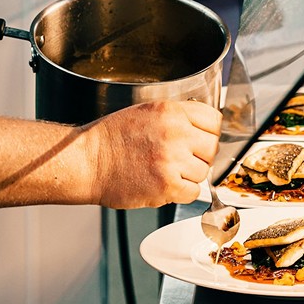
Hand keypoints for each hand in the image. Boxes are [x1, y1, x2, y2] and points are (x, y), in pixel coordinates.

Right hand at [90, 100, 221, 208]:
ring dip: (190, 175)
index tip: (202, 139)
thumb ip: (179, 116)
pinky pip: (194, 192)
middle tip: (182, 158)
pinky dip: (182, 192)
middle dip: (200, 155)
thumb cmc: (113, 138)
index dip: (209, 132)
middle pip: (212, 147)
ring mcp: (172, 159)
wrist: (88, 161)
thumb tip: (207, 129)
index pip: (215, 120)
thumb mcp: (148, 112)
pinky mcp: (167, 184)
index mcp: (171, 111)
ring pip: (204, 171)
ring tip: (167, 170)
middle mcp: (175, 132)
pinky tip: (165, 183)